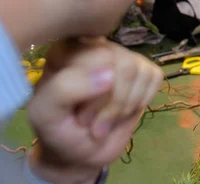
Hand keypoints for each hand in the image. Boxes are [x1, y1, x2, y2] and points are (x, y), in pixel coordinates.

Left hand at [27, 38, 163, 180]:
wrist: (81, 153)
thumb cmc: (59, 132)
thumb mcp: (45, 115)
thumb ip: (64, 89)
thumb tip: (109, 73)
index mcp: (66, 50)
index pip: (97, 57)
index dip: (95, 94)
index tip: (80, 118)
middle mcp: (96, 46)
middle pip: (123, 63)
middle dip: (113, 103)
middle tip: (95, 124)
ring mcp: (121, 56)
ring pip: (138, 70)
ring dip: (125, 106)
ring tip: (107, 120)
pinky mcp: (142, 69)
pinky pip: (154, 76)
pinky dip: (142, 101)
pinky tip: (124, 111)